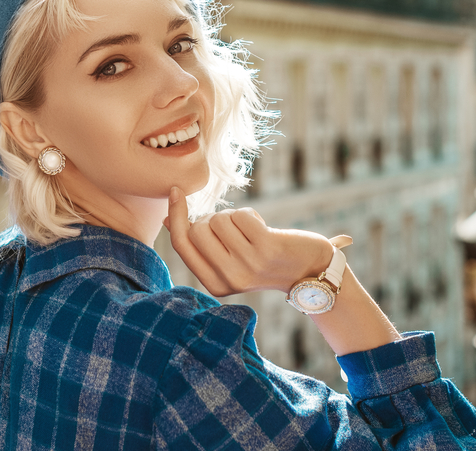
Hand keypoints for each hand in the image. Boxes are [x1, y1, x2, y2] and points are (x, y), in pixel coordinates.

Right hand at [163, 187, 332, 296]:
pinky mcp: (266, 248)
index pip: (182, 244)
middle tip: (233, 231)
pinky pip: (240, 215)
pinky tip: (263, 230)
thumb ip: (199, 245)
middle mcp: (229, 278)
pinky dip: (250, 215)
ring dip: (234, 218)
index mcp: (214, 285)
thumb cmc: (262, 260)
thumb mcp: (227, 260)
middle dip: (211, 219)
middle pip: (197, 229)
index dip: (175, 215)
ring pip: (219, 219)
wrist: (307, 272)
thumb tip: (168, 219)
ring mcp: (247, 264)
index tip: (175, 191)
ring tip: (251, 234)